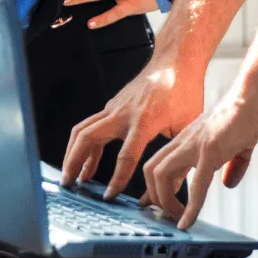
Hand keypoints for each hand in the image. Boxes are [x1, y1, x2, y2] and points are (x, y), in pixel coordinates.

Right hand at [61, 51, 204, 197]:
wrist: (174, 61)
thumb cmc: (184, 91)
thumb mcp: (187, 127)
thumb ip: (177, 157)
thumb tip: (170, 189)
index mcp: (144, 121)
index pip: (125, 156)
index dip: (117, 179)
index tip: (109, 196)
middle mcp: (122, 113)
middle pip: (88, 137)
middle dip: (75, 162)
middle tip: (70, 183)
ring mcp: (114, 108)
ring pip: (82, 130)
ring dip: (72, 153)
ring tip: (71, 175)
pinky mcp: (112, 106)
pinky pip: (91, 126)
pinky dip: (85, 146)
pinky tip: (88, 164)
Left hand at [142, 84, 257, 228]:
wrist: (257, 93)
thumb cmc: (248, 113)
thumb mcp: (237, 144)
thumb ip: (232, 164)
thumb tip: (228, 182)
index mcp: (189, 139)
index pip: (160, 163)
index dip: (154, 187)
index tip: (150, 205)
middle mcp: (185, 141)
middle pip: (150, 169)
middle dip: (155, 196)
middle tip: (168, 216)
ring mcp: (195, 144)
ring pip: (161, 175)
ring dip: (167, 203)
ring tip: (178, 220)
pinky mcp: (211, 149)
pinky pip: (196, 184)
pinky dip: (190, 207)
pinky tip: (190, 221)